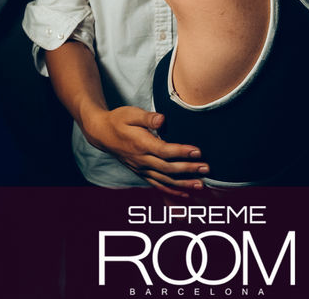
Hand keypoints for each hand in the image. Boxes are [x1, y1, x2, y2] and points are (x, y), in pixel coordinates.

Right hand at [84, 106, 208, 196]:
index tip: (197, 151)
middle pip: (168, 168)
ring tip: (201, 184)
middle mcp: (141, 160)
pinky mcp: (142, 173)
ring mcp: (141, 169)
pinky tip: (185, 194)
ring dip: (184, 184)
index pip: (164, 151)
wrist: (102, 134)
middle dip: (188, 169)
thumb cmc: (118, 120)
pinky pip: (158, 185)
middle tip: (206, 168)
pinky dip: (172, 191)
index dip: (181, 152)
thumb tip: (162, 119)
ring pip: (165, 181)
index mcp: (140, 144)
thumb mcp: (130, 113)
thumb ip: (147, 117)